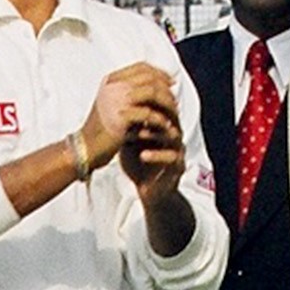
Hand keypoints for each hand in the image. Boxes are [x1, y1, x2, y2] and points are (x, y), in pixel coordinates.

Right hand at [78, 62, 180, 174]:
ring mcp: (117, 100)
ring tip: (173, 112)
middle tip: (174, 99)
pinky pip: (149, 113)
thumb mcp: (110, 103)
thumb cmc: (100, 128)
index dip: (159, 72)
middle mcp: (114, 86)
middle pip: (149, 77)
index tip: (171, 81)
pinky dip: (161, 119)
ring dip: (167, 102)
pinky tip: (166, 126)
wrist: (84, 148)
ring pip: (152, 92)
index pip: (141, 66)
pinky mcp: (122, 117)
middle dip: (166, 87)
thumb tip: (156, 84)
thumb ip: (127, 91)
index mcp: (111, 80)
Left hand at [119, 79, 185, 206]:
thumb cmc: (139, 163)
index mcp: (164, 124)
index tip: (130, 99)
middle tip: (136, 111)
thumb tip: (111, 104)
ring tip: (138, 133)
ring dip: (154, 132)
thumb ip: (127, 123)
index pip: (161, 104)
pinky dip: (157, 155)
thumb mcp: (130, 140)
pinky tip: (143, 155)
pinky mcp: (178, 167)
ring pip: (172, 134)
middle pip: (171, 115)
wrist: (148, 190)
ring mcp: (178, 149)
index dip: (148, 100)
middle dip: (153, 112)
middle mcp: (174, 134)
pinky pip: (172, 157)